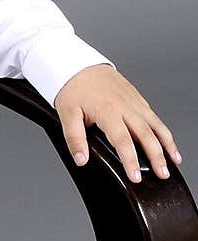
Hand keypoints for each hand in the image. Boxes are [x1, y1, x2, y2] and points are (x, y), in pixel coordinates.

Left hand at [53, 64, 181, 183]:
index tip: (135, 176)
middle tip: (162, 174)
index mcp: (108, 111)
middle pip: (146, 134)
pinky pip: (154, 117)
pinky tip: (166, 141)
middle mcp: (125, 106)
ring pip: (156, 124)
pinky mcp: (137, 98)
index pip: (122, 141)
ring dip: (167, 143)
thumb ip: (74, 139)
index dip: (130, 160)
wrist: (78, 64)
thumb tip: (81, 159)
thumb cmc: (72, 88)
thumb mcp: (67, 114)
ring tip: (174, 160)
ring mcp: (134, 101)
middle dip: (157, 156)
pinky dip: (163, 130)